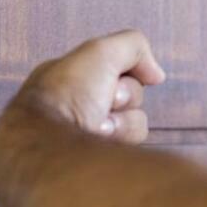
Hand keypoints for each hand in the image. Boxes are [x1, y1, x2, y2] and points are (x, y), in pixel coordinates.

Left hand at [1, 29, 166, 143]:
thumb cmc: (66, 95)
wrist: (50, 145)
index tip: (112, 75)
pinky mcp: (104, 160)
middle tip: (103, 101)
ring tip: (98, 126)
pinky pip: (133, 143)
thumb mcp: (99, 52)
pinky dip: (122, 137)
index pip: (115, 66)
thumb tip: (156, 75)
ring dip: (123, 119)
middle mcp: (81, 107)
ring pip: (135, 120)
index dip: (121, 69)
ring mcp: (91, 136)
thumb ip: (133, 47)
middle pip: (130, 93)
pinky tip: (100, 141)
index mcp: (71, 79)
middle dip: (124, 95)